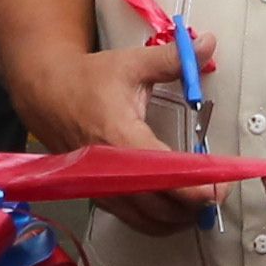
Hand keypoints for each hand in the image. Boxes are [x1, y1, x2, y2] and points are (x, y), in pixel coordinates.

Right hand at [11, 38, 214, 231]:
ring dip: (178, 217)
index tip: (221, 187)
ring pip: (147, 218)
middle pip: (159, 204)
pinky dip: (157, 221)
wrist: (44, 93)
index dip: (196, 185)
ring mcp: (101, 186)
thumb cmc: (88, 80)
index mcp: (120, 136)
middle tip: (219, 193)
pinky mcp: (97, 194)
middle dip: (193, 205)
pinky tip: (175, 212)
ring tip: (203, 204)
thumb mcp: (132, 64)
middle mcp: (109, 169)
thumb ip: (174, 58)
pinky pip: (132, 219)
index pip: (164, 172)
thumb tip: (209, 44)